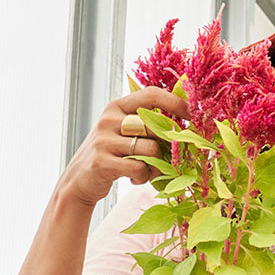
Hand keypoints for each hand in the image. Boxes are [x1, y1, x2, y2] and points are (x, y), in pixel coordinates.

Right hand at [58, 87, 188, 207]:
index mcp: (117, 107)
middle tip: (172, 157)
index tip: (194, 115)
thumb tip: (185, 126)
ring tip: (149, 171)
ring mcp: (104, 140)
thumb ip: (146, 124)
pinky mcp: (102, 162)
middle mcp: (109, 119)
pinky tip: (136, 178)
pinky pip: (139, 168)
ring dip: (157, 165)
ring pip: (151, 149)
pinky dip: (144, 177)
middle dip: (170, 144)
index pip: (152, 95)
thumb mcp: (124, 132)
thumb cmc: (112, 155)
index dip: (176, 103)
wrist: (79, 179)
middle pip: (155, 126)